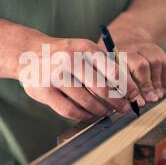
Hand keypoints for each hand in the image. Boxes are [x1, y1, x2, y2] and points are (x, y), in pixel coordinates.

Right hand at [19, 37, 141, 120]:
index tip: (135, 97)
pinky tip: (89, 114)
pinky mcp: (43, 91)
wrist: (29, 54)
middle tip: (126, 109)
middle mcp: (70, 60)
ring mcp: (55, 76)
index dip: (128, 87)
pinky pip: (69, 110)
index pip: (114, 71)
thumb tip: (128, 89)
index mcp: (85, 49)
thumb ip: (103, 65)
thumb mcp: (84, 51)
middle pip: (103, 89)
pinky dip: (83, 115)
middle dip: (118, 103)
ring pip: (87, 102)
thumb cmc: (65, 55)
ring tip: (107, 112)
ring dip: (101, 111)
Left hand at [106, 18, 165, 103]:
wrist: (125, 42)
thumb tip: (140, 104)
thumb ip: (120, 91)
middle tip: (150, 99)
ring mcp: (143, 47)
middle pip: (140, 65)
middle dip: (146, 85)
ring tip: (156, 95)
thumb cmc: (115, 70)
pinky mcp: (156, 49)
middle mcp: (128, 50)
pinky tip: (162, 89)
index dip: (130, 89)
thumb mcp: (111, 78)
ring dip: (157, 82)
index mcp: (112, 59)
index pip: (121, 73)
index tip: (138, 103)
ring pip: (155, 62)